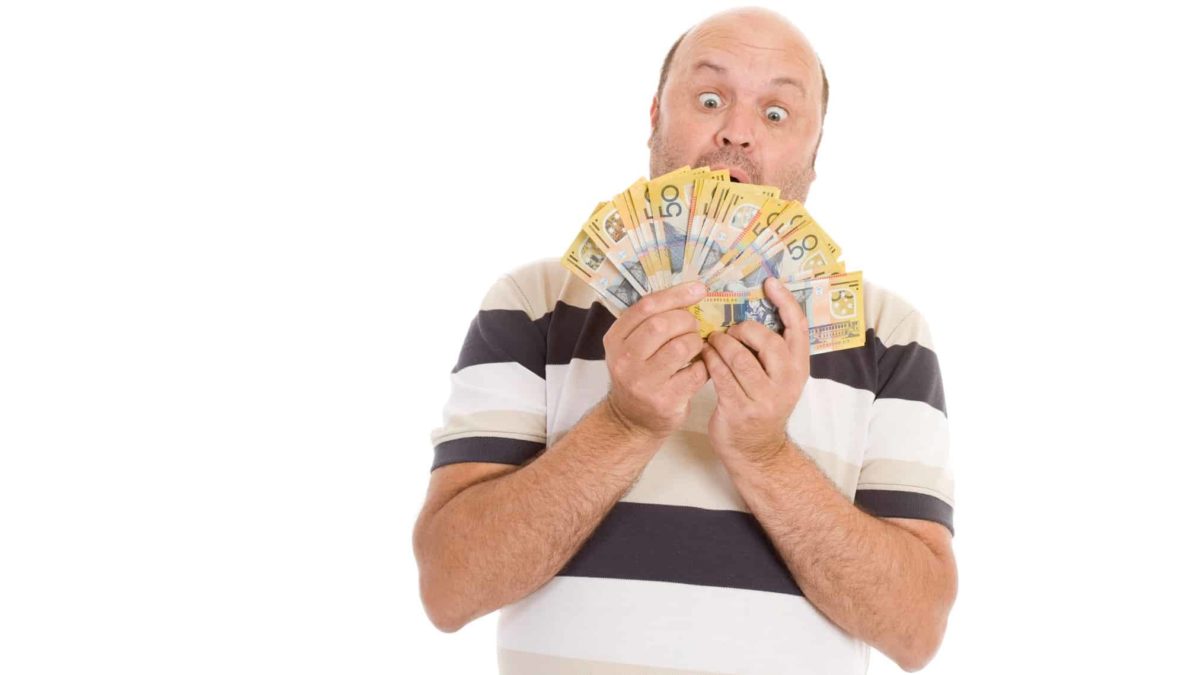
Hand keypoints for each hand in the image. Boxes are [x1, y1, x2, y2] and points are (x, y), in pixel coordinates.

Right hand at [603, 281, 709, 438]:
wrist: (632, 419)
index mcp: (615, 339)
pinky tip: (698, 367)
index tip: (699, 289)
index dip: (676, 294)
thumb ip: (652, 320)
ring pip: (680, 347)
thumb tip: (694, 291)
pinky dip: (703, 365)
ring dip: (696, 342)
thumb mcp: (632, 345)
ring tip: (695, 346)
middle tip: (693, 326)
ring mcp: (643, 382)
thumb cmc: (639, 373)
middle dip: (686, 320)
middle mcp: (624, 360)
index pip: (646, 307)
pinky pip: (695, 372)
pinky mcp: (665, 400)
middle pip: (661, 324)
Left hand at [700, 276, 810, 462]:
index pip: (799, 327)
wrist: (756, 449)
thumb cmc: (761, 403)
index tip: (769, 282)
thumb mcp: (777, 377)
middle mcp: (787, 381)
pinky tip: (704, 355)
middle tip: (729, 329)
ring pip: (739, 358)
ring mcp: (765, 398)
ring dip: (720, 344)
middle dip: (743, 329)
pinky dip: (710, 361)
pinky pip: (721, 375)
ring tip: (711, 340)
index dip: (785, 301)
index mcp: (799, 367)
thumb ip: (770, 349)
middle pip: (767, 341)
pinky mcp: (741, 409)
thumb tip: (748, 309)